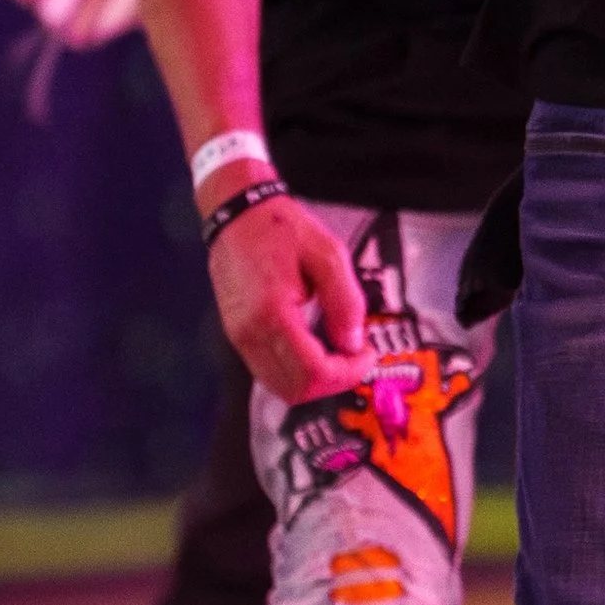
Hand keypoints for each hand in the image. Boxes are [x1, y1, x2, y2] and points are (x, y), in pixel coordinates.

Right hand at [207, 196, 373, 402]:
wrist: (238, 214)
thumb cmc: (281, 229)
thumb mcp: (328, 254)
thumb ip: (345, 302)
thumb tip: (353, 343)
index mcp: (272, 313)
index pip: (312, 371)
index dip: (346, 373)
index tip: (367, 355)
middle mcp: (250, 334)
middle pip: (295, 389)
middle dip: (333, 382)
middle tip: (356, 358)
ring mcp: (239, 338)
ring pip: (280, 387)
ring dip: (314, 381)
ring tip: (338, 354)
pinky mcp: (238, 336)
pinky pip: (269, 372)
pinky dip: (297, 372)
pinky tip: (316, 348)